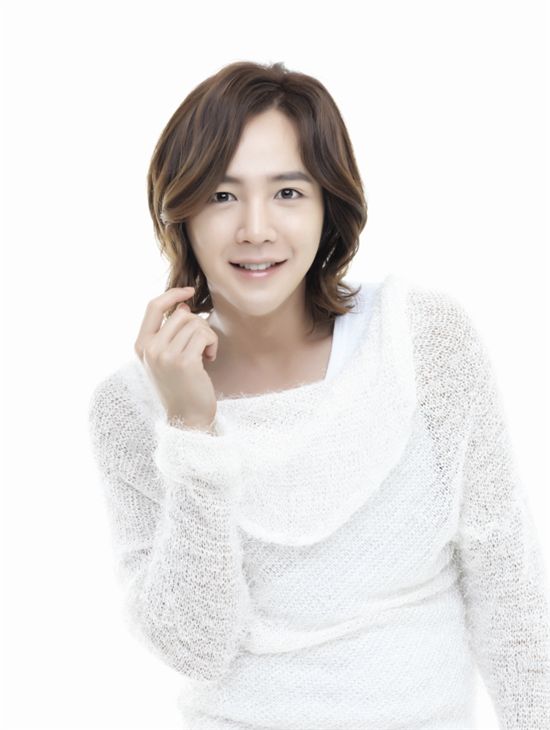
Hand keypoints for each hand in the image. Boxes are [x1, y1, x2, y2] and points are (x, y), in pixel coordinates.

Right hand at [134, 287, 218, 431]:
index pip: (153, 306)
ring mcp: (165, 355)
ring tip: (205, 354)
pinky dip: (212, 344)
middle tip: (203, 345)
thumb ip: (167, 334)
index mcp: (141, 346)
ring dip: (207, 336)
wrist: (187, 418)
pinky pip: (204, 335)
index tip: (190, 292)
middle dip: (199, 325)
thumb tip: (183, 306)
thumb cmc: (181, 386)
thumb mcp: (165, 359)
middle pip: (182, 314)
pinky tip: (210, 358)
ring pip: (195, 323)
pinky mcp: (184, 361)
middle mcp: (150, 349)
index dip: (173, 294)